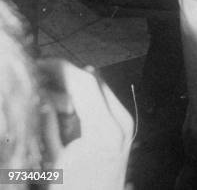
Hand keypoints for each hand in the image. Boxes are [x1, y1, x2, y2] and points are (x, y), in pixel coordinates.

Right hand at [39, 59, 133, 189]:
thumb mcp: (54, 160)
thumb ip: (49, 123)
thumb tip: (42, 92)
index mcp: (106, 128)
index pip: (84, 82)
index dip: (61, 68)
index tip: (40, 64)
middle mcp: (122, 120)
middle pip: (93, 81)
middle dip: (65, 77)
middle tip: (41, 79)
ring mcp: (127, 122)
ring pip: (98, 88)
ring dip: (74, 87)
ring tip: (51, 97)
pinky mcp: (126, 125)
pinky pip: (104, 100)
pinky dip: (85, 98)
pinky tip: (67, 107)